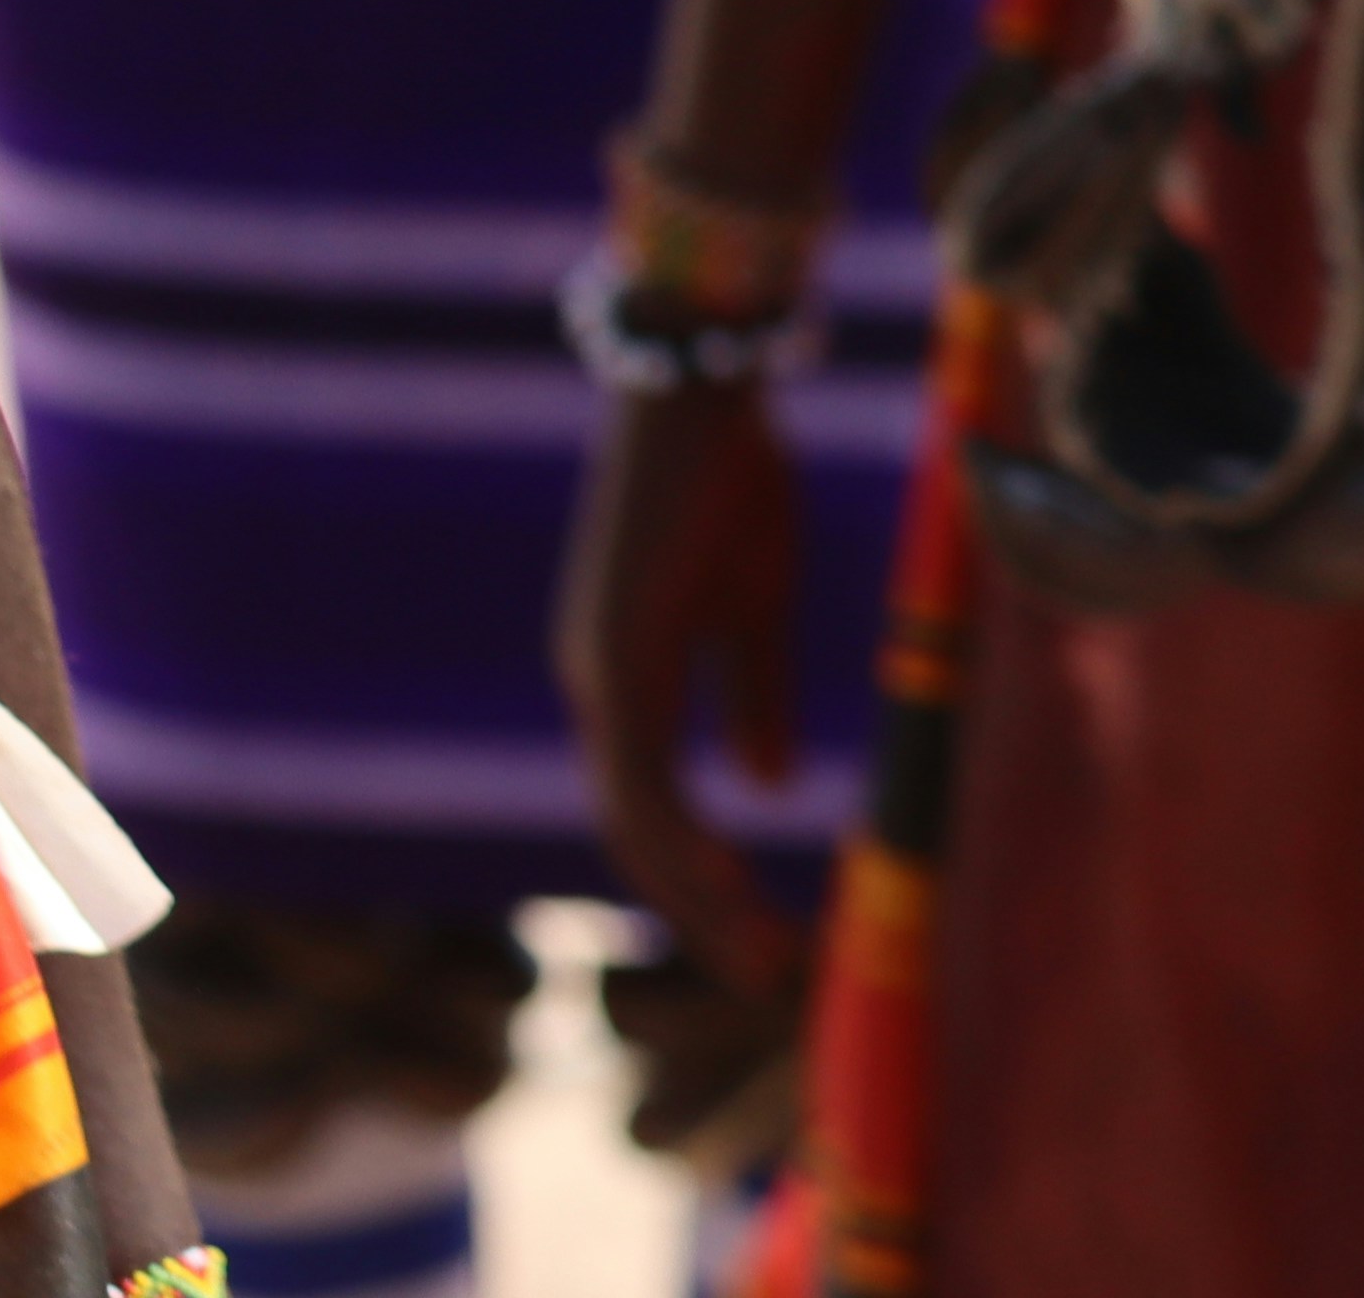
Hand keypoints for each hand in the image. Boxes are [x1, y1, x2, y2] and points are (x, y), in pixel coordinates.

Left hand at [555, 369, 808, 996]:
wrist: (702, 390)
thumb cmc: (730, 483)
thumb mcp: (754, 606)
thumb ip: (750, 694)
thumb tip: (759, 789)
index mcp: (626, 674)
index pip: (651, 805)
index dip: (700, 877)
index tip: (763, 936)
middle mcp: (596, 678)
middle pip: (634, 827)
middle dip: (698, 908)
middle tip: (766, 974)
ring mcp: (598, 664)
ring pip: (632, 814)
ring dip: (695, 893)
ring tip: (760, 953)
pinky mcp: (616, 645)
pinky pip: (639, 766)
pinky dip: (679, 833)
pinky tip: (726, 879)